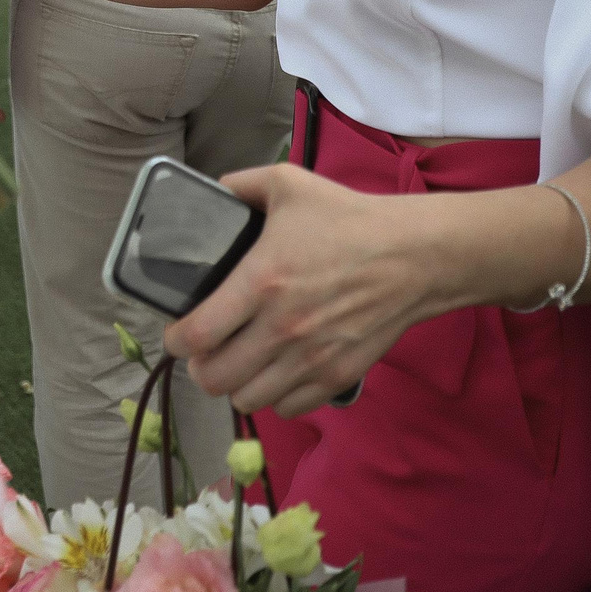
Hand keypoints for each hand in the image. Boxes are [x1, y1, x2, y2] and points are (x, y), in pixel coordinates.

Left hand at [162, 164, 452, 418]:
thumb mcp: (288, 183)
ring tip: (239, 363)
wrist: (415, 256)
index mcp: (261, 281)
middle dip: (200, 366)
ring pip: (247, 399)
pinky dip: (275, 396)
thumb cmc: (350, 219)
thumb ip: (241, 184)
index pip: (197, 334)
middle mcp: (281, 328)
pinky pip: (287, 408)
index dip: (175, 340)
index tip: (177, 332)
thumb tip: (212, 190)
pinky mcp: (337, 377)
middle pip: (214, 378)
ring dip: (235, 383)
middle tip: (206, 350)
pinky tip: (275, 372)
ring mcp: (310, 358)